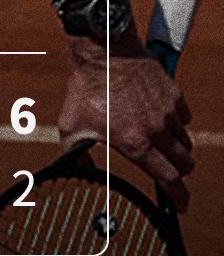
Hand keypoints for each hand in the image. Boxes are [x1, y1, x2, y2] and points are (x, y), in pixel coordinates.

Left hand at [59, 30, 193, 210]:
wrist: (102, 49)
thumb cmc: (85, 88)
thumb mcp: (70, 126)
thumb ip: (75, 154)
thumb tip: (79, 172)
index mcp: (135, 143)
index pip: (169, 180)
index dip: (178, 198)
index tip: (180, 206)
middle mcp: (157, 130)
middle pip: (184, 165)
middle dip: (178, 172)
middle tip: (167, 171)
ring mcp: (168, 111)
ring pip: (185, 141)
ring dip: (175, 147)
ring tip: (156, 140)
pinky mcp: (174, 94)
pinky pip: (184, 117)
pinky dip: (176, 122)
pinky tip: (157, 116)